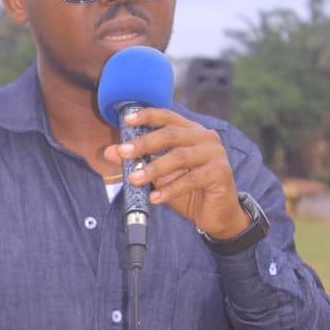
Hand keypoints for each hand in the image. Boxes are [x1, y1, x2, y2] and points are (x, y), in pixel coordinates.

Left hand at [105, 108, 249, 239]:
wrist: (216, 214)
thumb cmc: (187, 189)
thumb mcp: (158, 174)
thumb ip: (137, 161)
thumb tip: (109, 152)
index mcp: (190, 130)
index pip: (167, 116)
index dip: (146, 116)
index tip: (126, 119)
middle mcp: (205, 137)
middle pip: (170, 134)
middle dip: (144, 143)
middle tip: (122, 152)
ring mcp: (215, 154)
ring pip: (179, 157)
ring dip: (153, 169)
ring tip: (134, 179)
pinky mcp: (220, 173)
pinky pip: (191, 179)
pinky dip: (170, 189)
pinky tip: (154, 198)